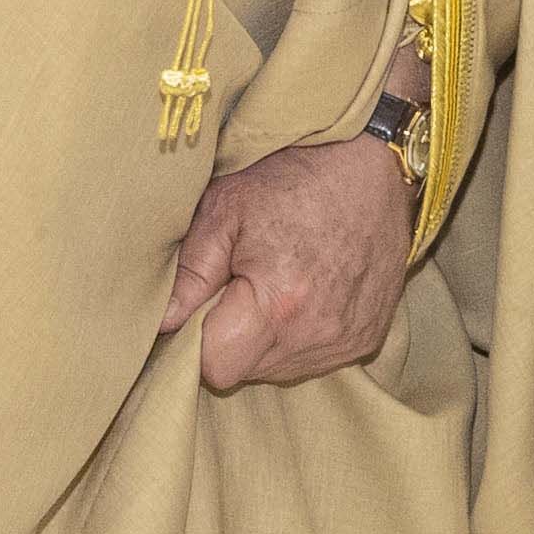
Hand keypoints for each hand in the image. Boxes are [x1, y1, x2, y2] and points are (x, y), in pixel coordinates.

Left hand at [158, 136, 414, 390]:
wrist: (373, 162)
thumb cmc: (294, 177)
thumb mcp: (227, 208)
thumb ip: (190, 273)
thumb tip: (160, 322)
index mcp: (277, 305)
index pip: (216, 366)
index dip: (200, 338)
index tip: (206, 303)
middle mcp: (317, 334)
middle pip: (248, 371)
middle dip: (233, 338)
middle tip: (241, 285)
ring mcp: (348, 340)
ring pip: (280, 369)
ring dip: (268, 340)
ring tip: (277, 284)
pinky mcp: (367, 338)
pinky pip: (317, 359)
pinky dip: (302, 335)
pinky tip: (306, 292)